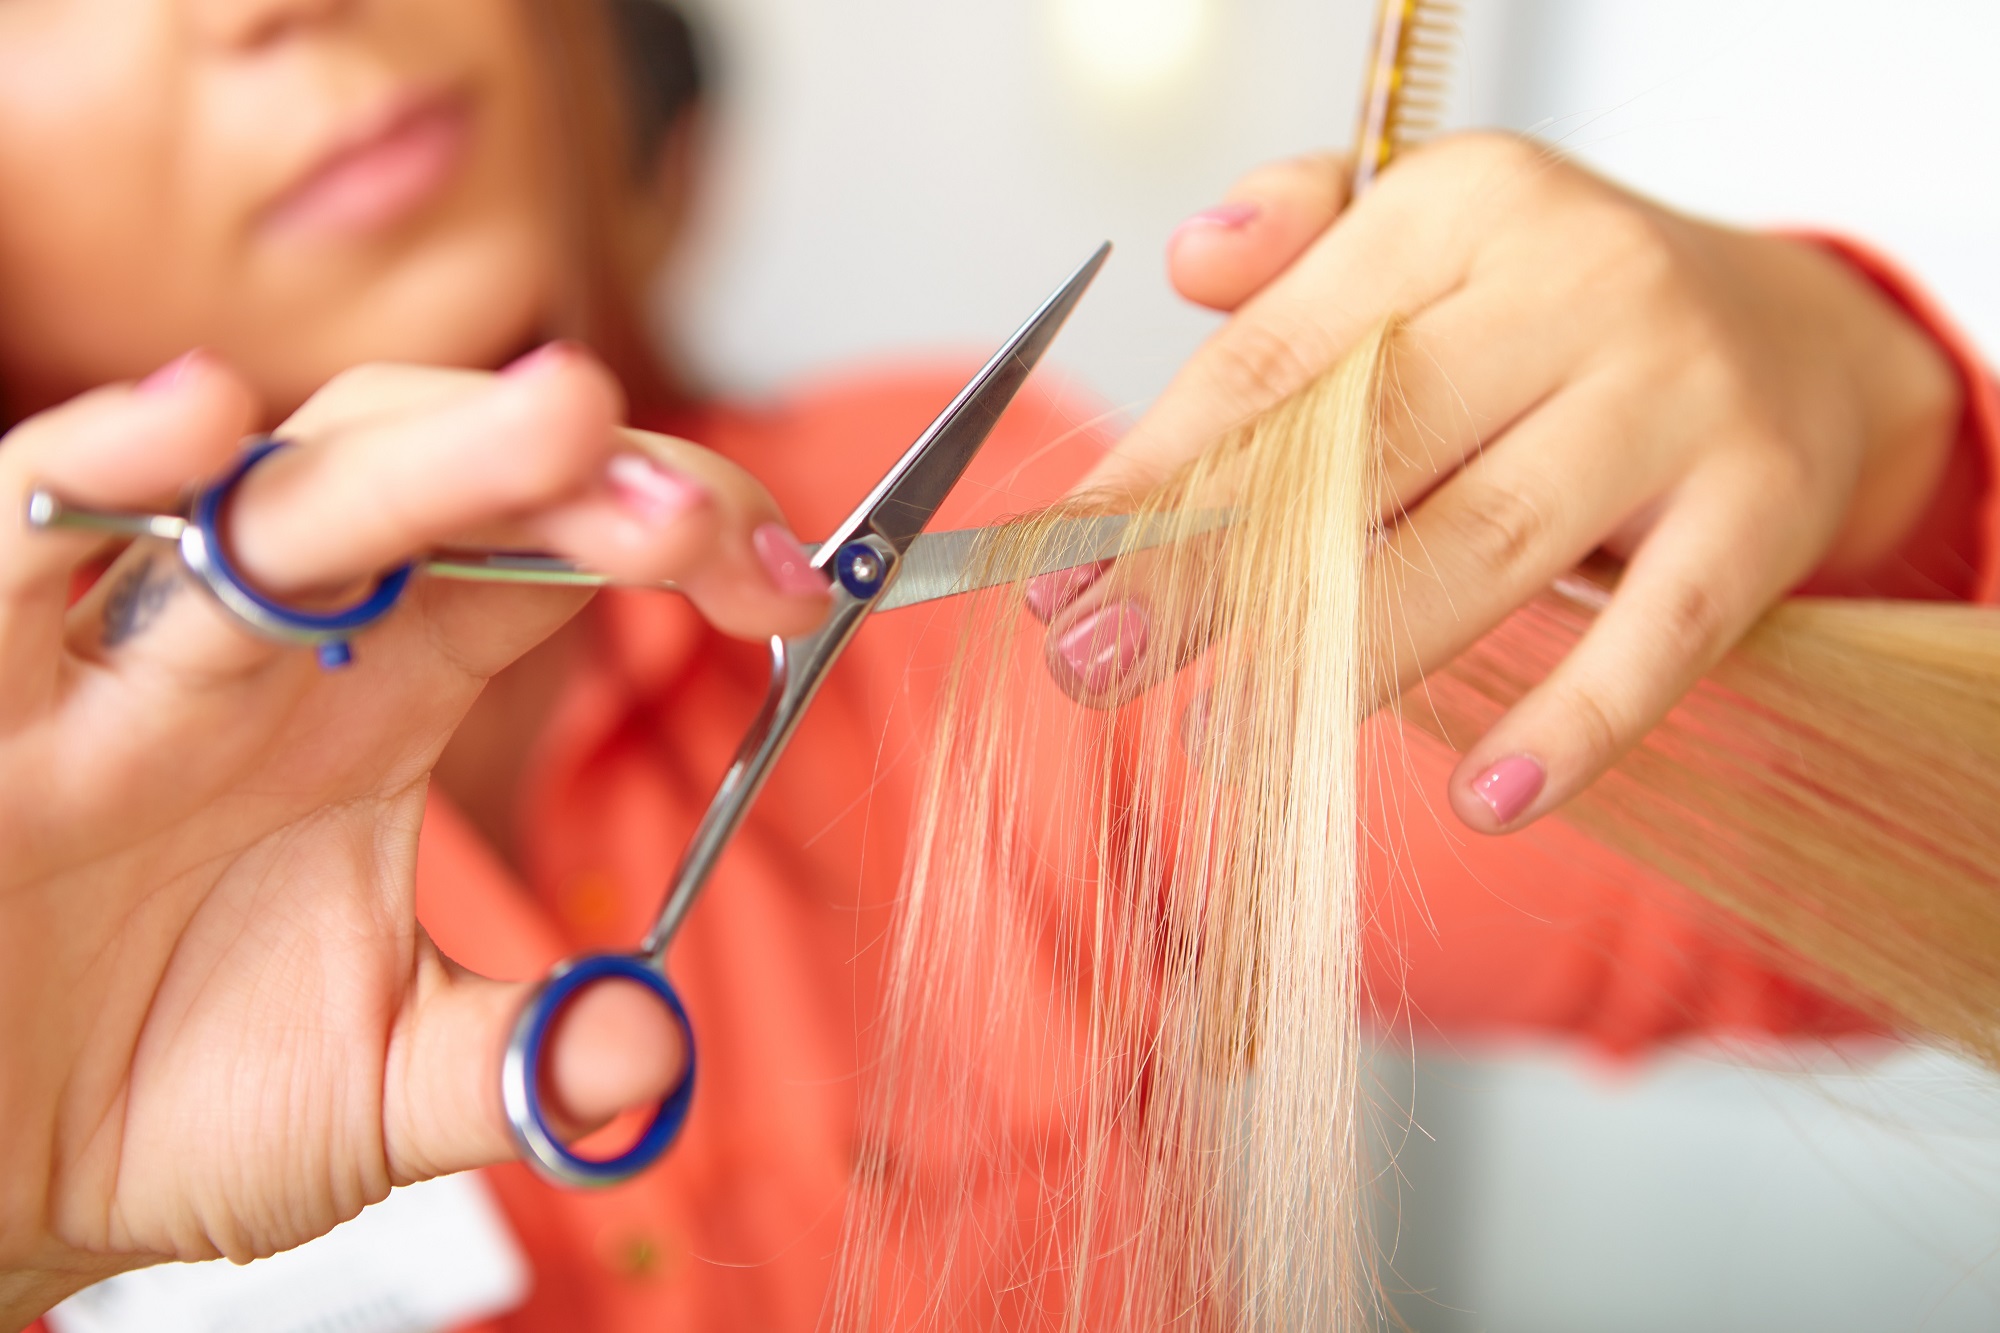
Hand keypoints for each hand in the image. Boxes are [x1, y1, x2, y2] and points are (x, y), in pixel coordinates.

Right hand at [0, 346, 828, 1321]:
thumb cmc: (163, 1098)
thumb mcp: (376, 1094)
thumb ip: (515, 1063)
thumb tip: (649, 1053)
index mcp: (379, 698)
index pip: (535, 558)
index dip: (658, 537)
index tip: (788, 586)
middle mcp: (266, 645)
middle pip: (424, 495)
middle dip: (566, 478)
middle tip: (696, 508)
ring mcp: (119, 656)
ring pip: (263, 499)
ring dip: (414, 460)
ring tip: (563, 421)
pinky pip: (10, 544)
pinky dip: (94, 467)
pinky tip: (199, 421)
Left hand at [1035, 134, 1961, 832]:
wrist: (1800, 336)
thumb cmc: (1558, 309)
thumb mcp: (1429, 236)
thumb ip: (1296, 246)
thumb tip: (1183, 264)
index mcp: (1463, 210)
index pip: (1274, 358)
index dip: (1154, 475)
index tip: (1060, 571)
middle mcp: (1575, 283)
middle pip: (1360, 453)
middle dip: (1212, 575)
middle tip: (1100, 664)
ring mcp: (1678, 395)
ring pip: (1481, 546)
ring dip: (1341, 657)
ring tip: (1227, 736)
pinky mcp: (1762, 505)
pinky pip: (1655, 636)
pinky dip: (1569, 725)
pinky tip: (1485, 802)